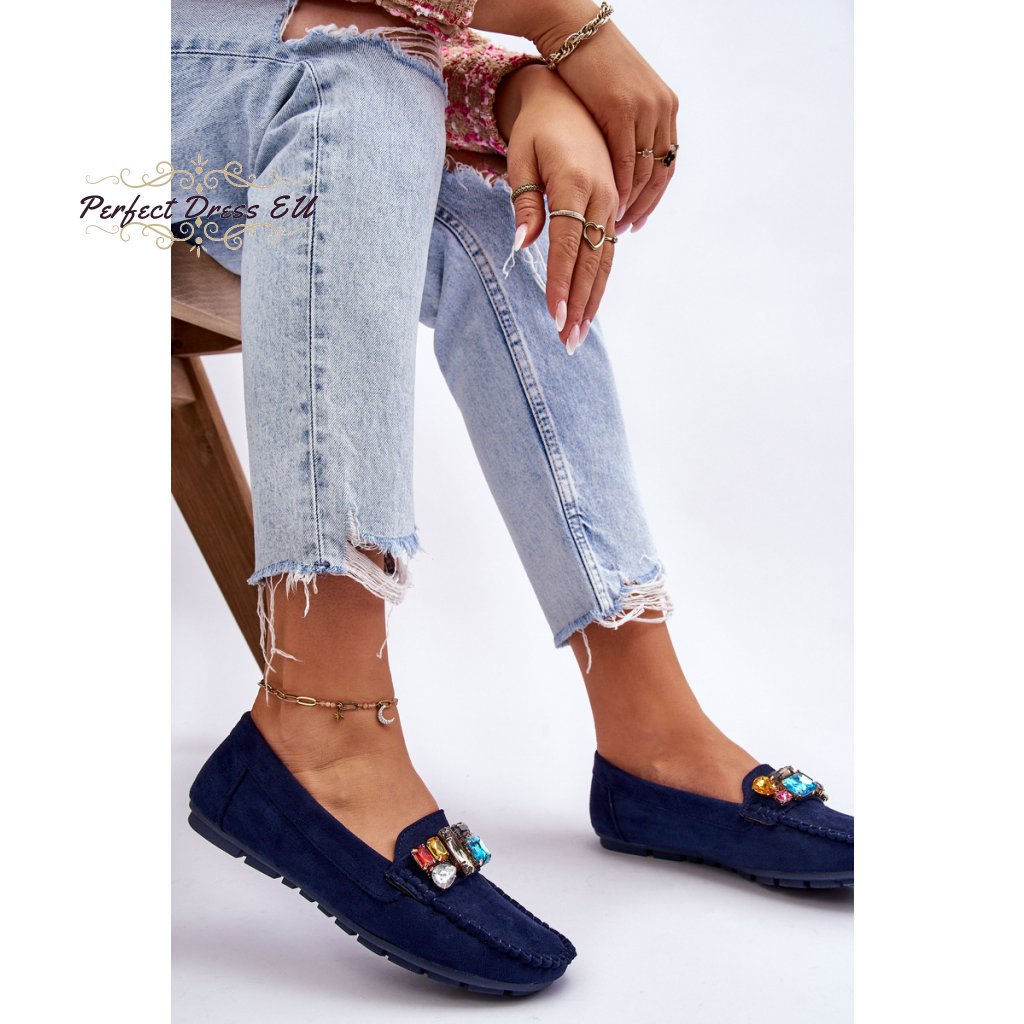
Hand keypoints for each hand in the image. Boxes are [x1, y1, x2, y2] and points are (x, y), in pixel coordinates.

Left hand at [497, 64, 617, 352]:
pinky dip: (598, 280)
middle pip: (591, 261)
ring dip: (591, 300)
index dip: (560, 284)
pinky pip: (608, 250)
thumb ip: (524, 202)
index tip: (553, 317)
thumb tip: (521, 246)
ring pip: (604, 260)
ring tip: (578, 335)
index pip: (567, 245)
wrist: (568, 97)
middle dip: (578, 304)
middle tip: (567, 342)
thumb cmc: (536, 129)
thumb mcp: (521, 158)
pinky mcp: (612, 205)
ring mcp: (611, 201)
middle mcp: (601, 195)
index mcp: (576, 183)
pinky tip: (588, 306)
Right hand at [532, 2, 679, 233]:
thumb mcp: (622, 97)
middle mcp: (662, 109)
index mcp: (666, 107)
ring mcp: (645, 109)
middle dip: (646, 204)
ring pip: (644, 169)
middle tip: (629, 228)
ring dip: (632, 200)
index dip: (656, 196)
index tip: (641, 218)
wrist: (577, 34)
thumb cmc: (593, 67)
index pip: (668, 162)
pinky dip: (620, 184)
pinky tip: (608, 201)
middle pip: (660, 171)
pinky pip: (625, 158)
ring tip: (615, 221)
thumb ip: (632, 125)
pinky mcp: (622, 109)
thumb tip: (630, 154)